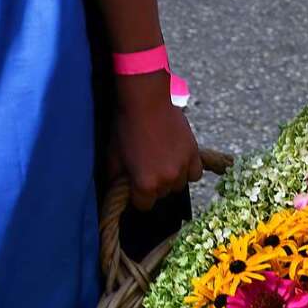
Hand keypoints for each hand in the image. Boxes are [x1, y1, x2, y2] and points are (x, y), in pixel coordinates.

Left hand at [110, 70, 201, 209]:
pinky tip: (178, 160)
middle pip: (162, 195)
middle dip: (154, 185)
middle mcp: (167, 180)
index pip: (143, 205)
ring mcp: (183, 168)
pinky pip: (194, 174)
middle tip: (146, 167)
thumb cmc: (126, 127)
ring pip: (179, 185)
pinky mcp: (194, 155)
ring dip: (171, 178)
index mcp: (145, 184)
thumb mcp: (113, 156)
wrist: (146, 101)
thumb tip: (119, 190)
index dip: (137, 196)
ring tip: (162, 161)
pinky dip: (187, 170)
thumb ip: (116, 178)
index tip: (134, 186)